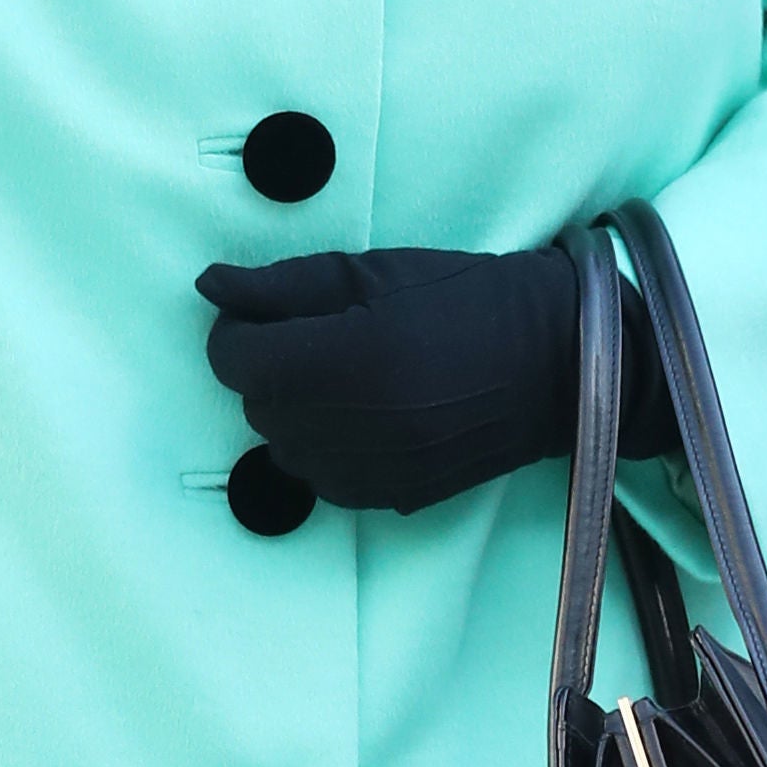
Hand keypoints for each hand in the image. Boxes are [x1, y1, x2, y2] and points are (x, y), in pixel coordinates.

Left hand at [198, 243, 674, 514]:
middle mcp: (352, 424)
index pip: (235, 360)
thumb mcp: (374, 270)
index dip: (235, 332)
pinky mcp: (392, 496)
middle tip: (310, 337)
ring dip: (292, 411)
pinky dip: (324, 448)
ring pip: (283, 447)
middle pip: (255, 404)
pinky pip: (322, 480)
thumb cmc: (466, 297)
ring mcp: (373, 469)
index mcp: (344, 357)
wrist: (556, 359)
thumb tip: (210, 286)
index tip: (260, 315)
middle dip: (267, 368)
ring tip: (339, 377)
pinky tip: (360, 416)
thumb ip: (284, 284)